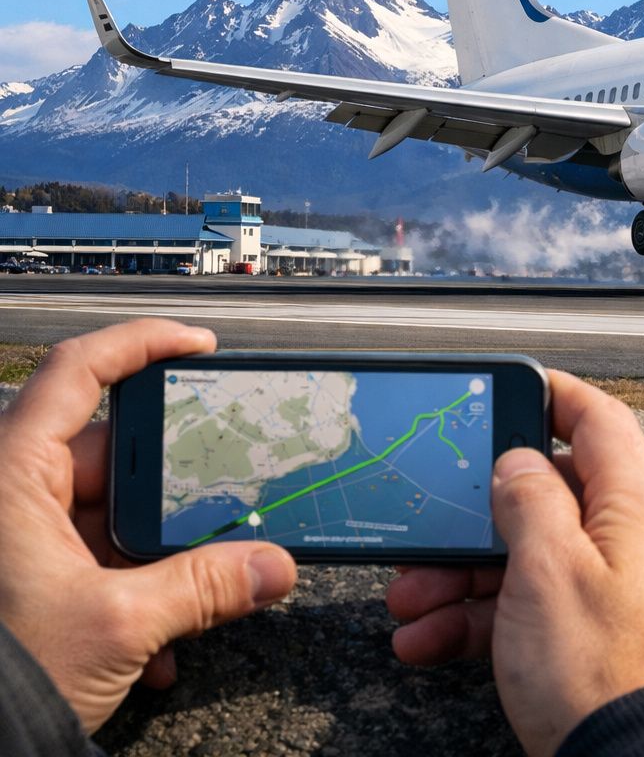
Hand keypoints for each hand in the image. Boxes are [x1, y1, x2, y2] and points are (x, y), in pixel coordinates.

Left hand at [0, 319, 297, 731]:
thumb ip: (203, 588)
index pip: (79, 371)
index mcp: (14, 476)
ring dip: (160, 559)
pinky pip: (95, 563)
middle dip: (178, 490)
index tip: (199, 346)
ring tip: (197, 593)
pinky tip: (161, 645)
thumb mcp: (115, 625)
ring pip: (111, 518)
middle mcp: (14, 495)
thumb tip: (273, 566)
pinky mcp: (29, 581)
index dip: (142, 343)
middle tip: (230, 497)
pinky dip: (135, 594)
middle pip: (116, 454)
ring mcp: (21, 538)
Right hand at [387, 370, 643, 756]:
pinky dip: (493, 624)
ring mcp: (633, 598)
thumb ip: (530, 501)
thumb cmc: (604, 677)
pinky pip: (549, 615)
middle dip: (476, 524)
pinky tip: (436, 642)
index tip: (509, 391)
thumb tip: (520, 462)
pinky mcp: (618, 646)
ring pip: (541, 564)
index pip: (601, 423)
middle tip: (425, 541)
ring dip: (468, 581)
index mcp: (640, 510)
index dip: (553, 398)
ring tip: (413, 607)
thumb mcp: (547, 571)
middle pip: (553, 504)